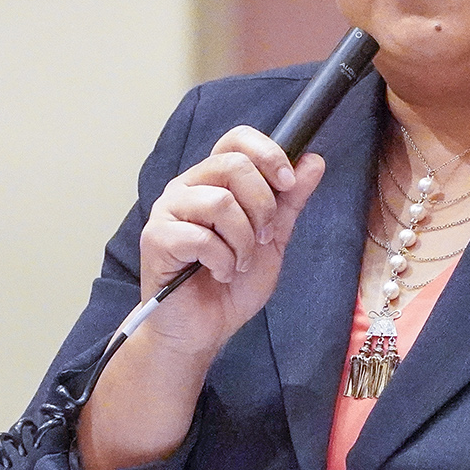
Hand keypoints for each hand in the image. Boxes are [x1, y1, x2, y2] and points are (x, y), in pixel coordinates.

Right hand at [135, 126, 326, 363]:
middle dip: (262, 205)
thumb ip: (289, 201)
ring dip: (243, 240)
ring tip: (240, 262)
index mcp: (213, 181)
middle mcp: (187, 187)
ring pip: (220, 201)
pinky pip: (201, 237)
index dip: (268, 154)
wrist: (203, 329)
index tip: (288, 183)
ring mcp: (168, 211)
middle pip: (233, 164)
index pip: (236, 139)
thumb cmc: (231, 285)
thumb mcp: (272, 239)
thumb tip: (313, 160)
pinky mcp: (156, 238)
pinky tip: (221, 273)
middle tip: (262, 238)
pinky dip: (223, 261)